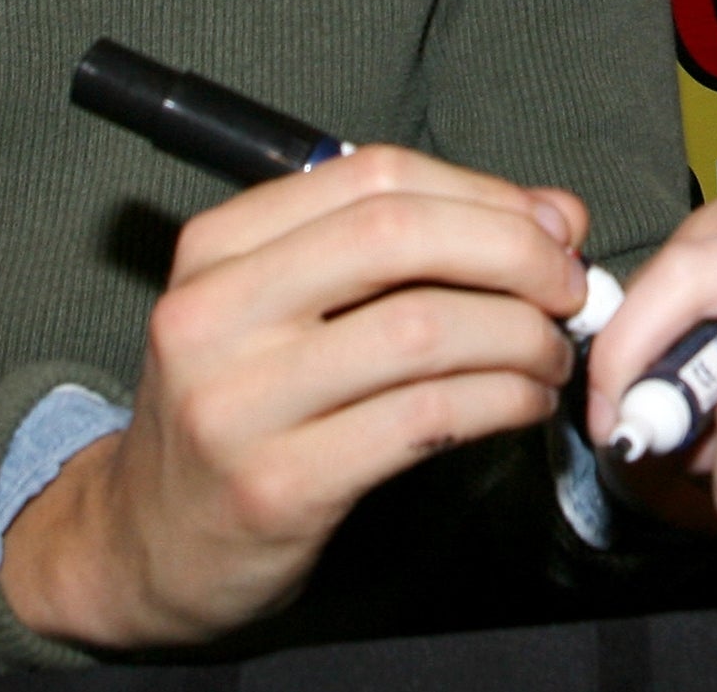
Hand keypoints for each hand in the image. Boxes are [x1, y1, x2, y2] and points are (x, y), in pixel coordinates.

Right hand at [0, 145, 589, 646]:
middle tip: (569, 286)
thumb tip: (554, 215)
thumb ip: (408, 246)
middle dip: (513, 252)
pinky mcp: (277, 485)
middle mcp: (215, 311)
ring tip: (552, 352)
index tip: (550, 224)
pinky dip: (500, 400)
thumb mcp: (290, 303)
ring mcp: (238, 402)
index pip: (375, 174)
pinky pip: (422, 420)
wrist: (147, 542)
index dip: (483, 191)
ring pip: (421, 329)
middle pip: (399, 236)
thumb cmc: (242, 402)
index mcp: (218, 244)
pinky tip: (524, 402)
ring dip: (519, 335)